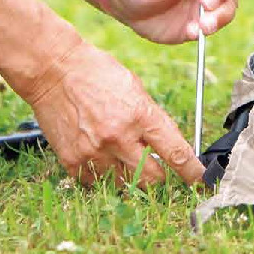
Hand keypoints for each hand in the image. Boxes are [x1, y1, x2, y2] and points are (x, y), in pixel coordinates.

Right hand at [26, 36, 203, 188]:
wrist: (54, 70)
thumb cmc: (96, 72)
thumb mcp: (133, 86)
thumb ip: (150, 117)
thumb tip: (166, 146)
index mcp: (139, 113)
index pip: (175, 152)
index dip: (191, 171)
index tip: (199, 180)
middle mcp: (119, 136)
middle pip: (152, 178)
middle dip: (158, 175)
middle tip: (153, 166)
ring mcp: (95, 152)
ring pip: (125, 184)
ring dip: (127, 173)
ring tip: (117, 150)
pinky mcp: (74, 161)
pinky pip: (97, 182)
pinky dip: (102, 173)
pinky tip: (98, 151)